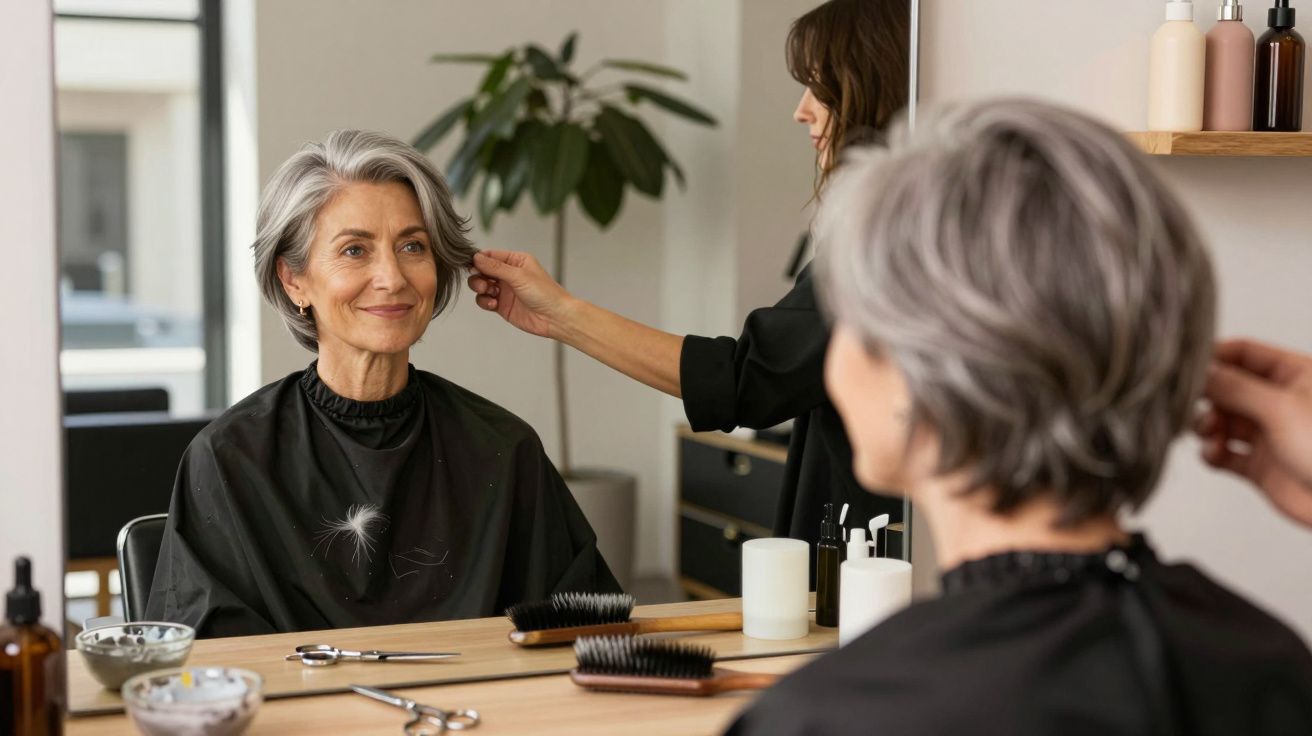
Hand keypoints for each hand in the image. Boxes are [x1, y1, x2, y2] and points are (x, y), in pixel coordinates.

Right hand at [467, 250, 573, 338]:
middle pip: (482, 271)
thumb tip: (476, 257)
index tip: (472, 265)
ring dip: (481, 289)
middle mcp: (509, 274)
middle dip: (478, 276)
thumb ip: (496, 267)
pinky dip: (485, 302)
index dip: (479, 259)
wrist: (556, 318)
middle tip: (483, 283)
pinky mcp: (502, 305)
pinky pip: (485, 301)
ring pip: (481, 286)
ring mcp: (505, 290)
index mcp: (516, 261)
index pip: (490, 255)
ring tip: (489, 292)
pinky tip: (493, 304)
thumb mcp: (519, 276)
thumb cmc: (546, 294)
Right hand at [1195, 338, 1311, 528]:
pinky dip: (1213, 453)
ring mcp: (1269, 434)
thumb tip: (1199, 371)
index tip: (1188, 368)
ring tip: (1210, 432)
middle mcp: (1279, 403)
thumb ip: (1234, 387)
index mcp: (1295, 375)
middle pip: (1227, 388)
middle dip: (1207, 396)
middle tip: (1193, 403)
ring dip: (1207, 425)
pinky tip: (1215, 453)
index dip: (1214, 357)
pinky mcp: (1261, 466)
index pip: (1244, 353)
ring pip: (1222, 421)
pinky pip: (1225, 454)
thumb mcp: (1281, 408)